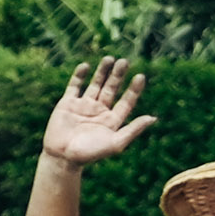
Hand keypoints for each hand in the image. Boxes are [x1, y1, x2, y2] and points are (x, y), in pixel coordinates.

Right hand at [41, 58, 156, 169]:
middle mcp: (99, 111)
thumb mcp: (115, 143)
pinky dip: (79, 76)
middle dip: (118, 76)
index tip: (140, 76)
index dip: (134, 89)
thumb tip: (153, 118)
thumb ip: (133, 130)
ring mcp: (83, 106)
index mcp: (112, 120)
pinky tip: (85, 66)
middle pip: (112, 89)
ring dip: (102, 72)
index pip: (126, 101)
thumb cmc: (89, 154)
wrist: (62, 157)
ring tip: (110, 58)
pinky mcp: (67, 104)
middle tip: (125, 62)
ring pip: (95, 84)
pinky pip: (74, 86)